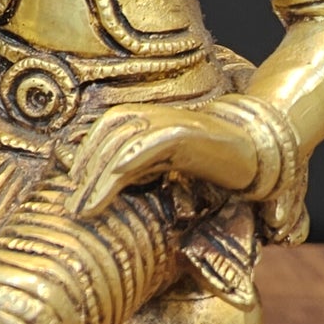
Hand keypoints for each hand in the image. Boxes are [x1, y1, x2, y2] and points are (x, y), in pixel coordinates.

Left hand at [63, 103, 261, 218]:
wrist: (250, 149)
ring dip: (101, 177)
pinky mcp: (185, 133)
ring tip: (88, 206)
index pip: (103, 132)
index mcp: (141, 117)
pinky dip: (132, 158)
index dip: (85, 157)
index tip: (72, 187)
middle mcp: (150, 115)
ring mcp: (168, 122)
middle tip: (73, 207)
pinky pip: (151, 144)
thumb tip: (103, 188)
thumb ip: (135, 167)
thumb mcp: (161, 162)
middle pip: (108, 140)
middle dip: (87, 174)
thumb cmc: (203, 158)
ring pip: (123, 145)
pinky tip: (117, 176)